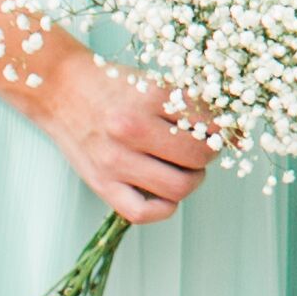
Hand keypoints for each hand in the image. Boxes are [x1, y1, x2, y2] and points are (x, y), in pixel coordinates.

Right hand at [31, 39, 219, 224]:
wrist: (61, 89)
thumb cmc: (112, 85)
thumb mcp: (153, 83)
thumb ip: (190, 104)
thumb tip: (235, 133)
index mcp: (150, 98)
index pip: (208, 124)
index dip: (222, 131)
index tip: (219, 132)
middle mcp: (132, 129)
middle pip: (198, 157)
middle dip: (208, 155)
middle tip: (200, 150)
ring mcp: (115, 160)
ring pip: (178, 187)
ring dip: (191, 181)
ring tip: (183, 169)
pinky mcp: (102, 184)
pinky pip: (143, 212)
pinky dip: (163, 208)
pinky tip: (163, 192)